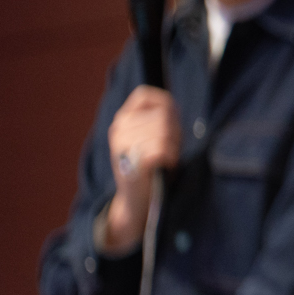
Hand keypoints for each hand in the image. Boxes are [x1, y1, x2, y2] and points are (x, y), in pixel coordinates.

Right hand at [97, 85, 181, 251]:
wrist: (138, 199)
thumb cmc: (152, 165)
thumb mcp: (153, 136)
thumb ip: (160, 118)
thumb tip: (170, 103)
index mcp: (123, 119)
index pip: (146, 94)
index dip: (166, 106)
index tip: (171, 124)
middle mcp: (119, 129)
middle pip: (162, 115)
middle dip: (175, 133)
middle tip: (170, 150)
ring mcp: (121, 145)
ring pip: (164, 132)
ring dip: (174, 147)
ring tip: (166, 159)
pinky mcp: (130, 162)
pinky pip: (161, 149)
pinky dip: (170, 157)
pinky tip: (165, 165)